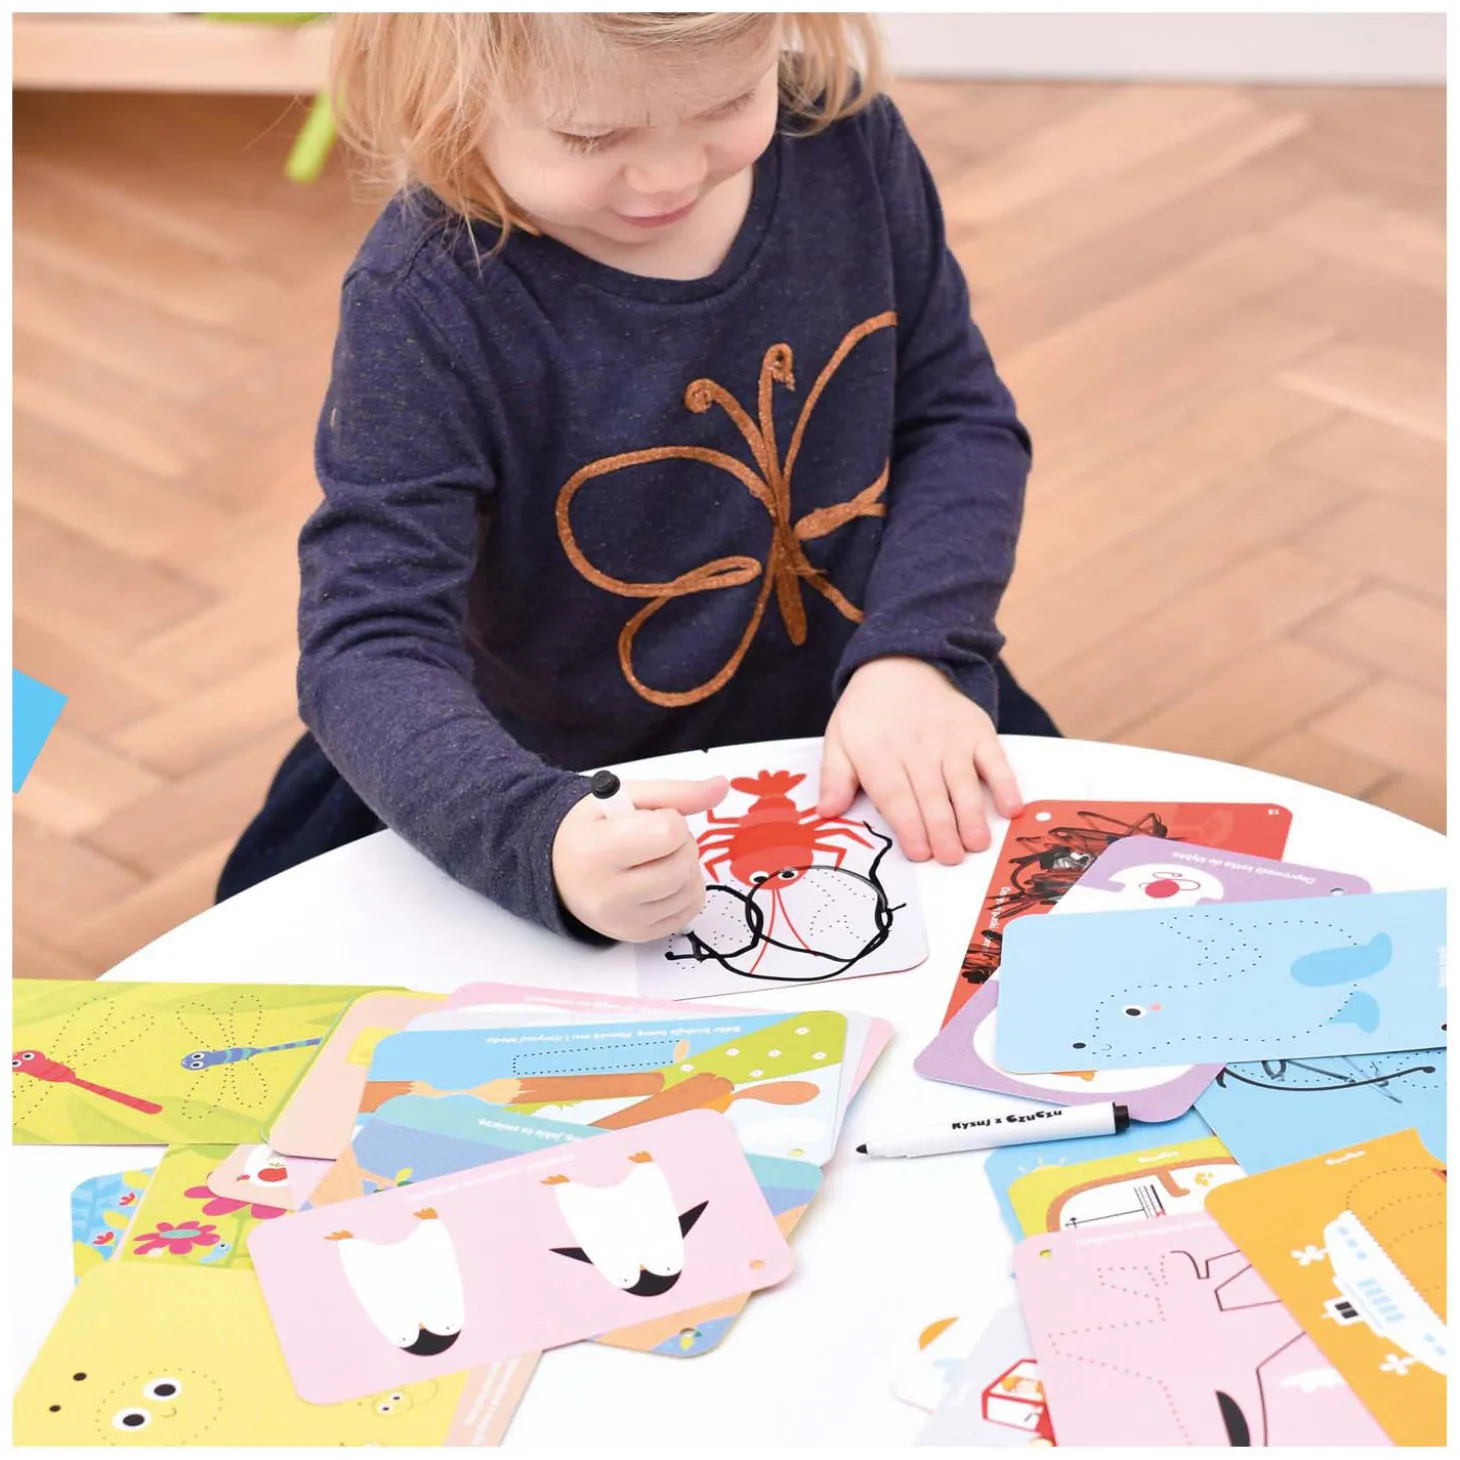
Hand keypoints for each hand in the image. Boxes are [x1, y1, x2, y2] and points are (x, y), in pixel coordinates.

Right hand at [553, 777, 726, 941]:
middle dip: (682, 844)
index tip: (652, 820)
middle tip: (659, 839)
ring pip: (690, 889)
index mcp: (598, 850)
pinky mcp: (637, 935)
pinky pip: (689, 911)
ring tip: (660, 858)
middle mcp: (607, 893)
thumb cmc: (593, 828)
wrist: (559, 868)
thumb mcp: (626, 797)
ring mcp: (623, 920)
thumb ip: (677, 792)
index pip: (668, 833)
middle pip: (682, 865)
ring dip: (687, 867)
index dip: (671, 819)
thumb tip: (721, 787)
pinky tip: (664, 880)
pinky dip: (687, 891)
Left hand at [818, 657, 1022, 863]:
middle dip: (943, 830)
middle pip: (931, 795)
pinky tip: (1012, 807)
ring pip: (963, 783)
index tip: (920, 853)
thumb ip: (834, 777)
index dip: (909, 826)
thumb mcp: (838, 739)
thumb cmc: (867, 714)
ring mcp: (951, 741)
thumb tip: (827, 811)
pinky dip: (1005, 783)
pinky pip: (994, 759)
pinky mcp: (977, 732)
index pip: (896, 796)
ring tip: (978, 844)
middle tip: (952, 858)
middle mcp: (917, 750)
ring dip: (972, 814)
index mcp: (879, 756)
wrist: (901, 664)